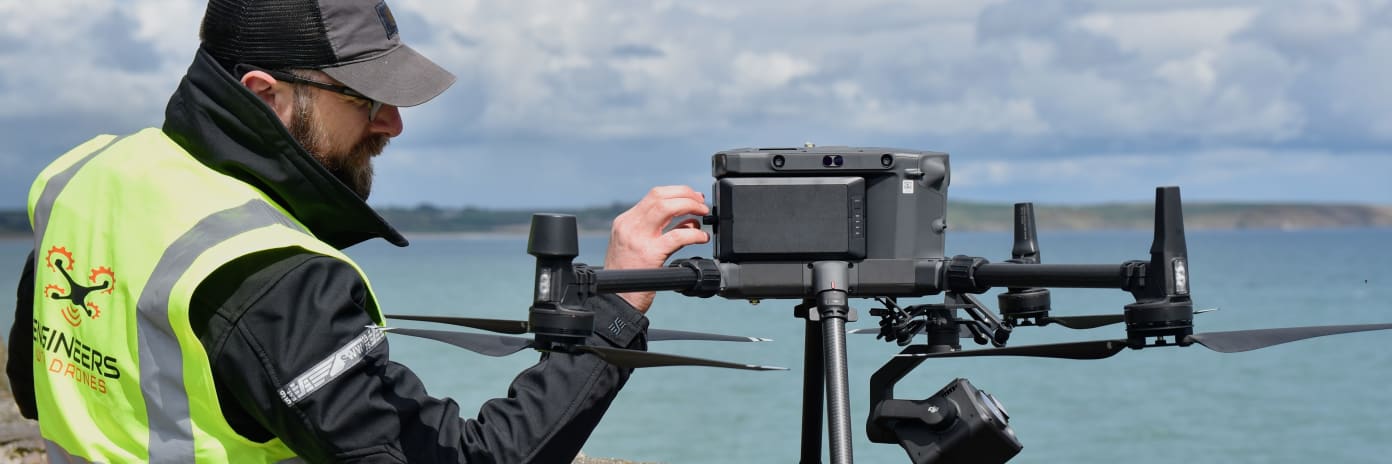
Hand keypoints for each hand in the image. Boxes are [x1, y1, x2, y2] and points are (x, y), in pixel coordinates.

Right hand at [604, 186, 710, 311]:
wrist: (616, 300)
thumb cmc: (629, 277)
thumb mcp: (636, 246)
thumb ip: (658, 231)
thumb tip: (688, 219)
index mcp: (625, 222)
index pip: (654, 195)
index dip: (678, 192)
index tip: (693, 197)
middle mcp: (629, 226)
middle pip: (661, 196)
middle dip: (686, 195)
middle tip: (701, 204)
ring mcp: (638, 239)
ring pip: (667, 208)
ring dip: (690, 207)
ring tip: (703, 214)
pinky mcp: (650, 254)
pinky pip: (677, 236)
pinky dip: (694, 233)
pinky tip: (701, 237)